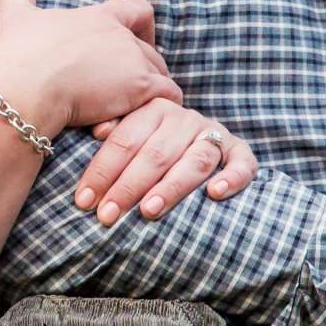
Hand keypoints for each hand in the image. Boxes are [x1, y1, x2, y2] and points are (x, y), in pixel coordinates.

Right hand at [0, 0, 179, 136]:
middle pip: (151, 50)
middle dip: (145, 68)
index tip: (135, 41)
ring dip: (151, 92)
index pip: (138, 10)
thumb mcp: (15, 15)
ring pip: (161, 75)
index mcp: (99, 18)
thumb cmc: (19, 54)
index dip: (143, 26)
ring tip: (133, 109)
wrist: (25, 87)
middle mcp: (122, 36)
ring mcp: (134, 63)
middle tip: (128, 88)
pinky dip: (159, 107)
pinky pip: (169, 96)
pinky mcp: (141, 89)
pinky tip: (142, 120)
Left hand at [70, 98, 258, 224]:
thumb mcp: (132, 133)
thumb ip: (116, 133)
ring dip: (171, 187)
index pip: (125, 141)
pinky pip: (241, 163)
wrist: (197, 138)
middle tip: (108, 215)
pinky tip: (216, 194)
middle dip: (128, 187)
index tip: (84, 201)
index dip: (102, 171)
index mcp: (154, 110)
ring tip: (149, 210)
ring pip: (194, 161)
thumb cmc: (152, 144)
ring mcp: (214, 134)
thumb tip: (98, 132)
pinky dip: (232, 178)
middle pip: (155, 154)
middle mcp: (184, 119)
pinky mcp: (239, 151)